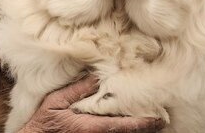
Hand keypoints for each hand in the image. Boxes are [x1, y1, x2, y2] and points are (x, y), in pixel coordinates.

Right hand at [18, 77, 165, 132]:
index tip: (159, 120)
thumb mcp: (56, 101)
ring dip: (134, 128)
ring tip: (150, 121)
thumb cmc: (43, 122)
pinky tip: (127, 123)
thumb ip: (77, 90)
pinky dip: (122, 129)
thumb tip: (96, 77)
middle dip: (144, 126)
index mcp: (90, 126)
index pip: (123, 125)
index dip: (143, 123)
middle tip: (160, 118)